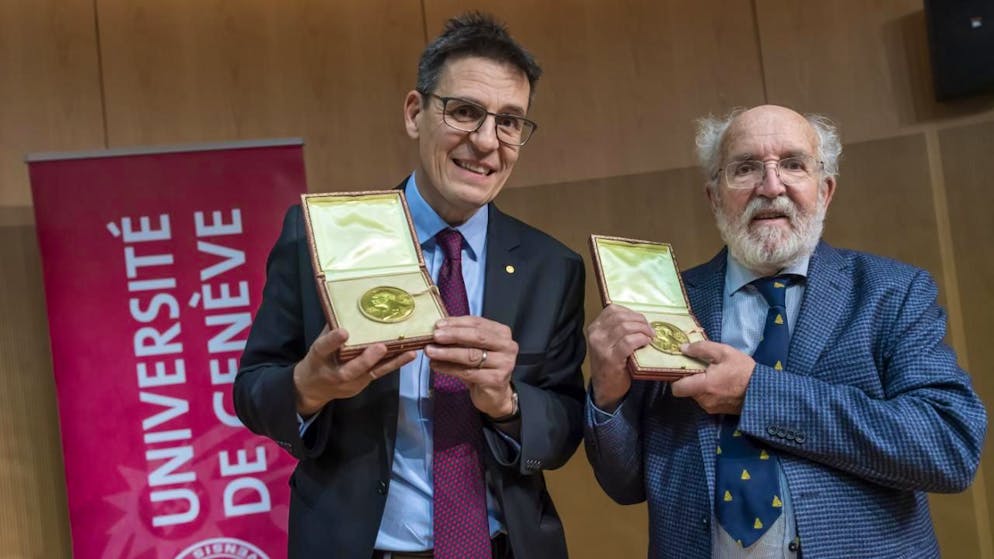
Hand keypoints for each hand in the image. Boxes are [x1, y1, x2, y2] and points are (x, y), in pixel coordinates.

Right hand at [292, 326, 416, 415]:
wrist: (313, 388)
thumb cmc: (318, 359)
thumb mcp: (317, 344)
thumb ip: (331, 328)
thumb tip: (347, 306)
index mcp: (318, 358)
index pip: (324, 348)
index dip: (333, 340)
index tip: (343, 331)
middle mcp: (335, 373)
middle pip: (351, 369)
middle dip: (367, 359)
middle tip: (381, 347)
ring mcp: (351, 383)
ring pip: (372, 373)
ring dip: (393, 362)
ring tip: (409, 352)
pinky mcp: (363, 384)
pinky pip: (380, 373)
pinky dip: (395, 364)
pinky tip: (409, 355)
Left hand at [425, 316, 517, 418]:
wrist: (495, 395)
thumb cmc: (483, 367)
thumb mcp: (475, 348)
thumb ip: (462, 337)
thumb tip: (437, 329)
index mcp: (502, 333)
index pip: (477, 323)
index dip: (456, 323)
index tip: (438, 325)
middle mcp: (507, 346)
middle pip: (477, 337)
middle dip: (453, 335)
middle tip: (434, 336)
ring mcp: (504, 364)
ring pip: (471, 355)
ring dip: (447, 352)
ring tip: (430, 351)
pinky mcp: (496, 380)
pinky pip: (467, 372)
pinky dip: (449, 368)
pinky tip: (436, 366)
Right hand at [586, 304, 653, 411]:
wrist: (605, 388)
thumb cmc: (611, 364)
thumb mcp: (609, 342)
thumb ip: (618, 329)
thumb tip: (640, 319)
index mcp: (595, 327)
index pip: (613, 310)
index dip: (631, 313)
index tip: (642, 321)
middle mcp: (595, 334)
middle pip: (621, 317)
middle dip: (640, 321)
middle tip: (650, 330)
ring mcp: (601, 346)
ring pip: (625, 327)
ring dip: (643, 330)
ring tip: (650, 336)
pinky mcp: (610, 358)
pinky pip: (629, 341)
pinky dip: (641, 339)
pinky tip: (646, 342)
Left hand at [670, 341, 755, 414]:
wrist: (764, 390)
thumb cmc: (744, 370)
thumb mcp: (724, 352)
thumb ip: (701, 349)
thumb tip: (682, 349)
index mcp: (703, 386)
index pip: (676, 389)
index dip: (676, 378)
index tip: (683, 368)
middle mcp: (704, 401)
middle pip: (686, 390)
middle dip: (691, 379)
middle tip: (703, 368)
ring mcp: (711, 408)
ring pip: (696, 395)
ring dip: (701, 386)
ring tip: (715, 374)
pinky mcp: (718, 411)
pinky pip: (706, 400)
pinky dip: (709, 392)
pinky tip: (721, 384)